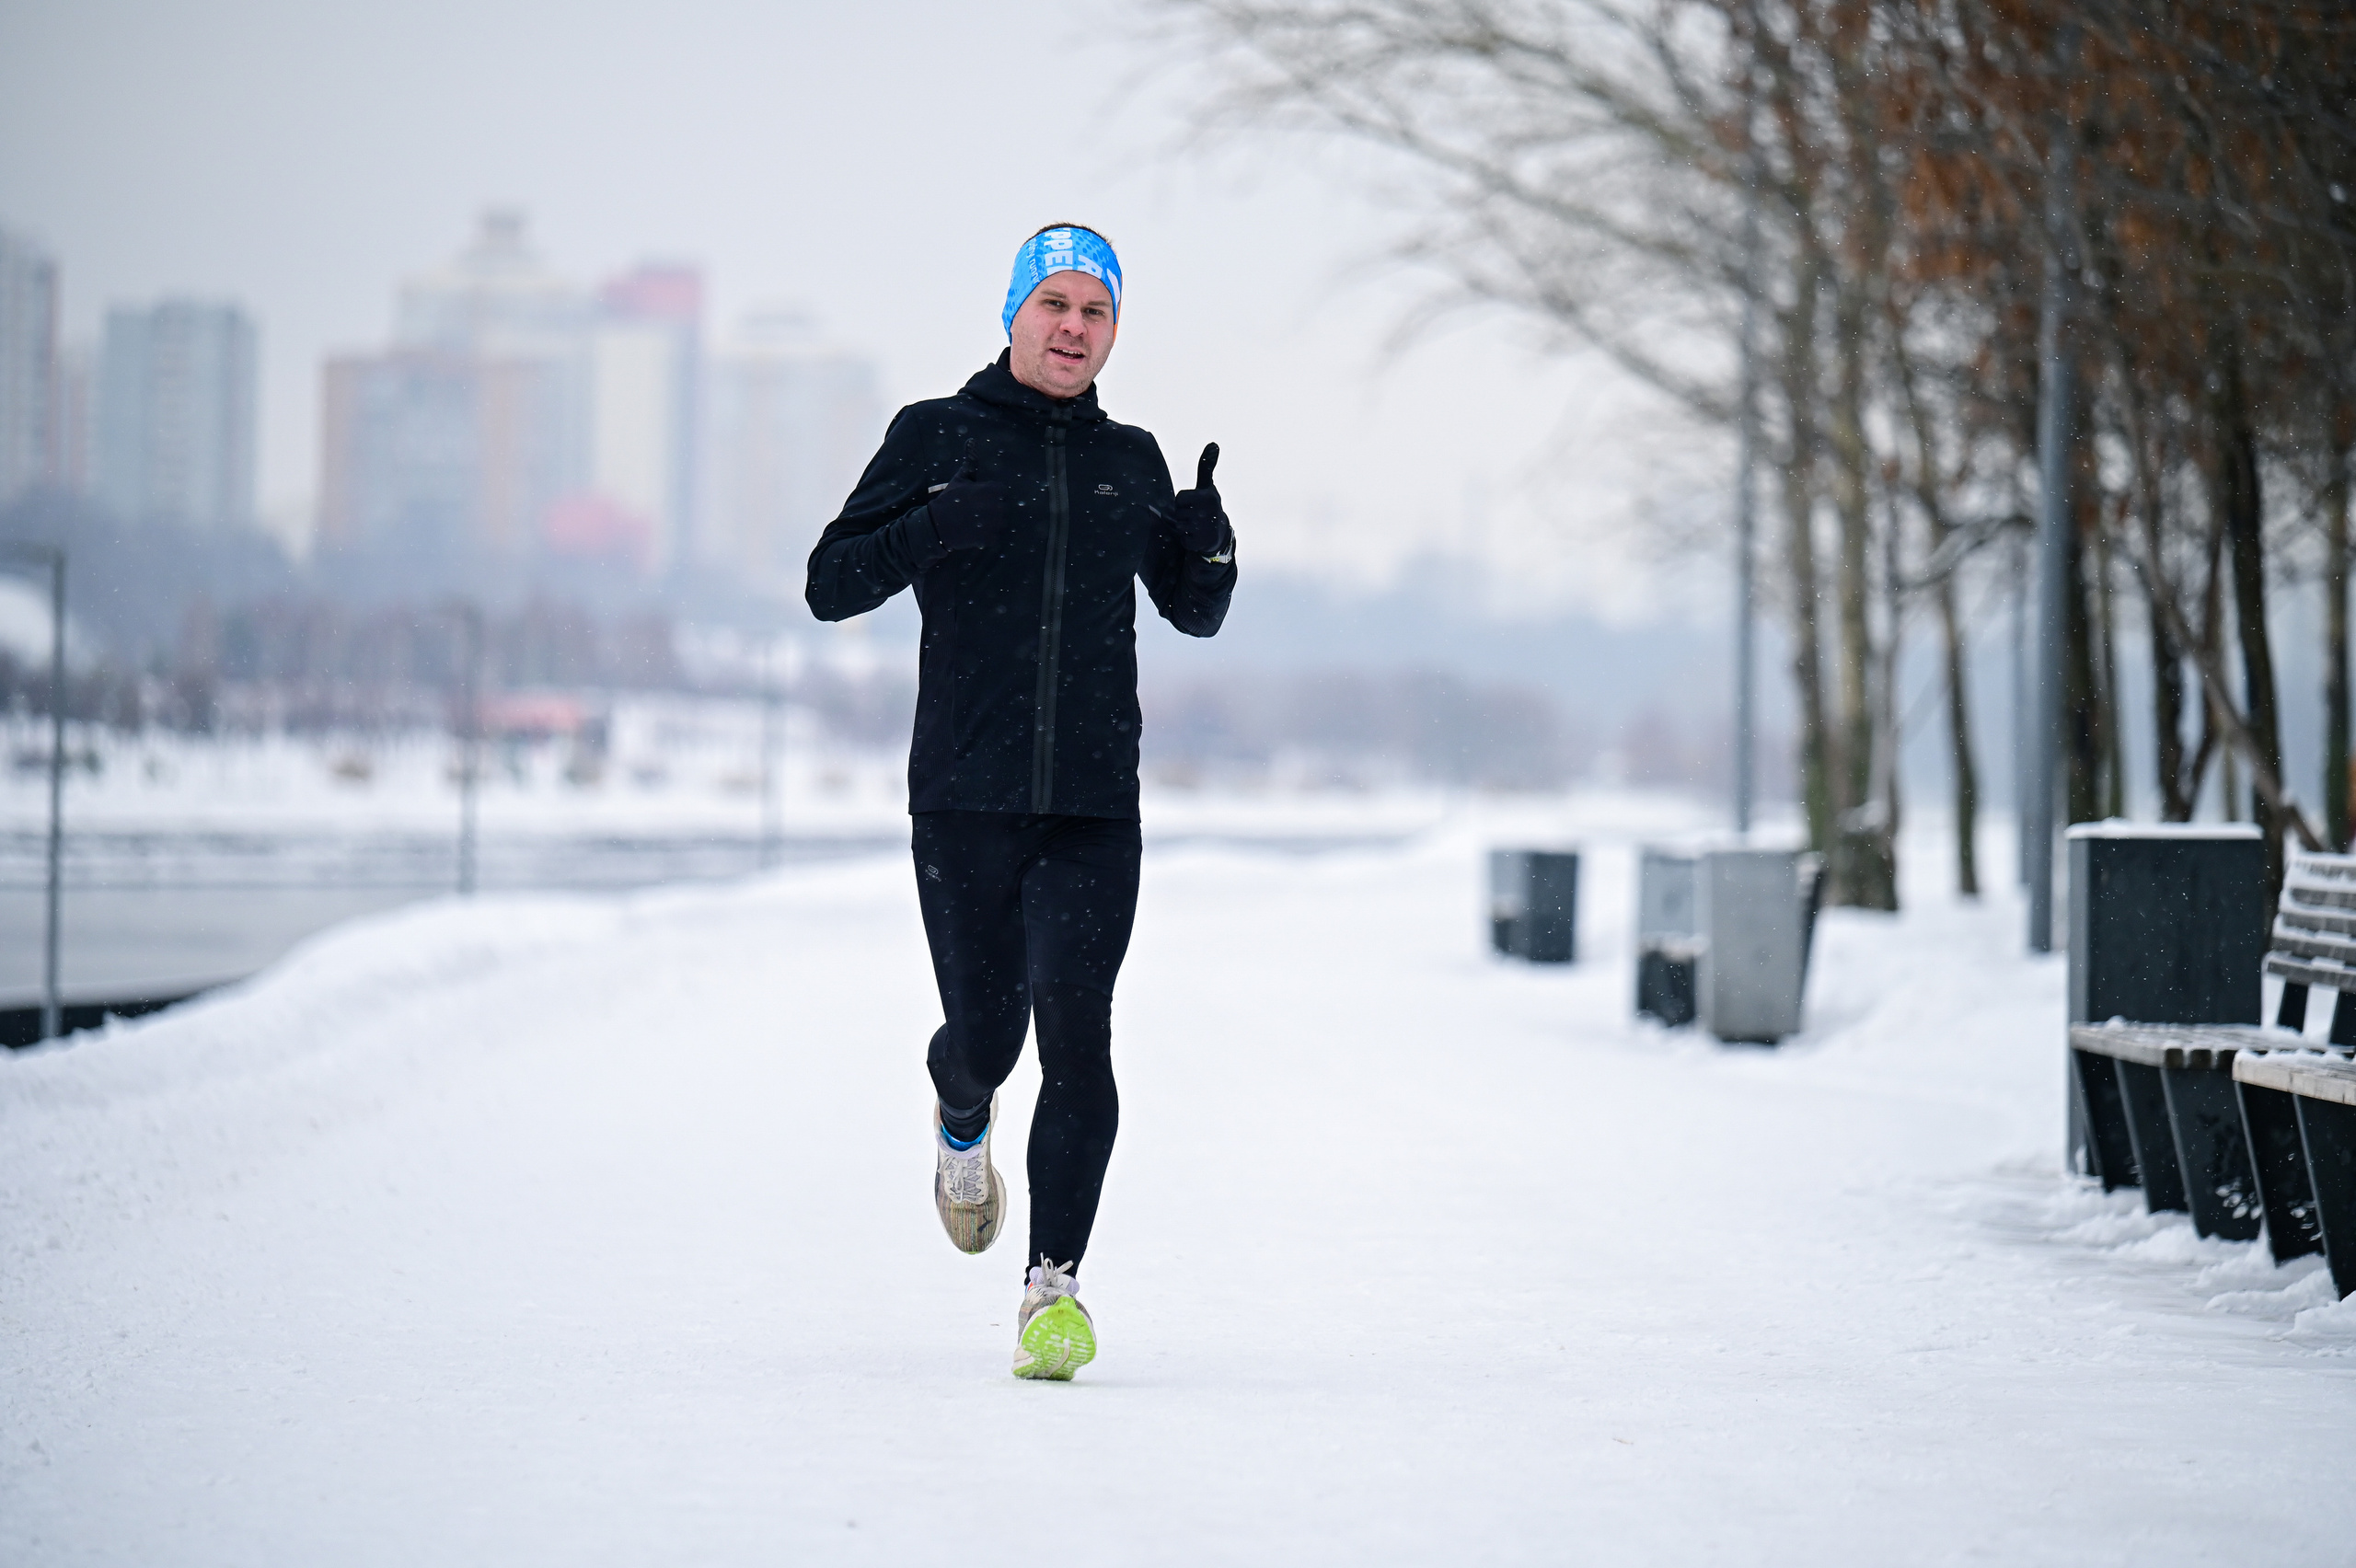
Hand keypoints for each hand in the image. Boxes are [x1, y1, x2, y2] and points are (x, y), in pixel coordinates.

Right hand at [929, 447, 1004, 552]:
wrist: (936, 524)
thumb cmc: (949, 499)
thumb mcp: (960, 479)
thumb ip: (970, 461)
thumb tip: (972, 440)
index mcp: (993, 490)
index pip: (1002, 492)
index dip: (990, 495)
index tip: (979, 498)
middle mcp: (996, 506)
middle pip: (1002, 508)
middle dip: (991, 509)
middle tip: (975, 512)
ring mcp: (993, 523)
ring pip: (1000, 523)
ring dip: (990, 524)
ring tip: (974, 521)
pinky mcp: (988, 538)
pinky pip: (994, 537)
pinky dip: (985, 537)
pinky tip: (973, 531)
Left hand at [1173, 442, 1228, 556]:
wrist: (1219, 533)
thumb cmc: (1208, 505)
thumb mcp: (1207, 486)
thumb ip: (1206, 466)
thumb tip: (1213, 443)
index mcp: (1208, 497)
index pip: (1179, 498)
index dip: (1183, 501)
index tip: (1193, 504)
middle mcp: (1208, 513)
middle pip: (1178, 512)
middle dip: (1183, 514)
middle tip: (1195, 516)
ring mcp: (1205, 529)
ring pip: (1179, 526)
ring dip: (1184, 527)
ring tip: (1196, 526)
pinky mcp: (1200, 543)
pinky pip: (1183, 540)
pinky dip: (1186, 539)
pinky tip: (1196, 536)